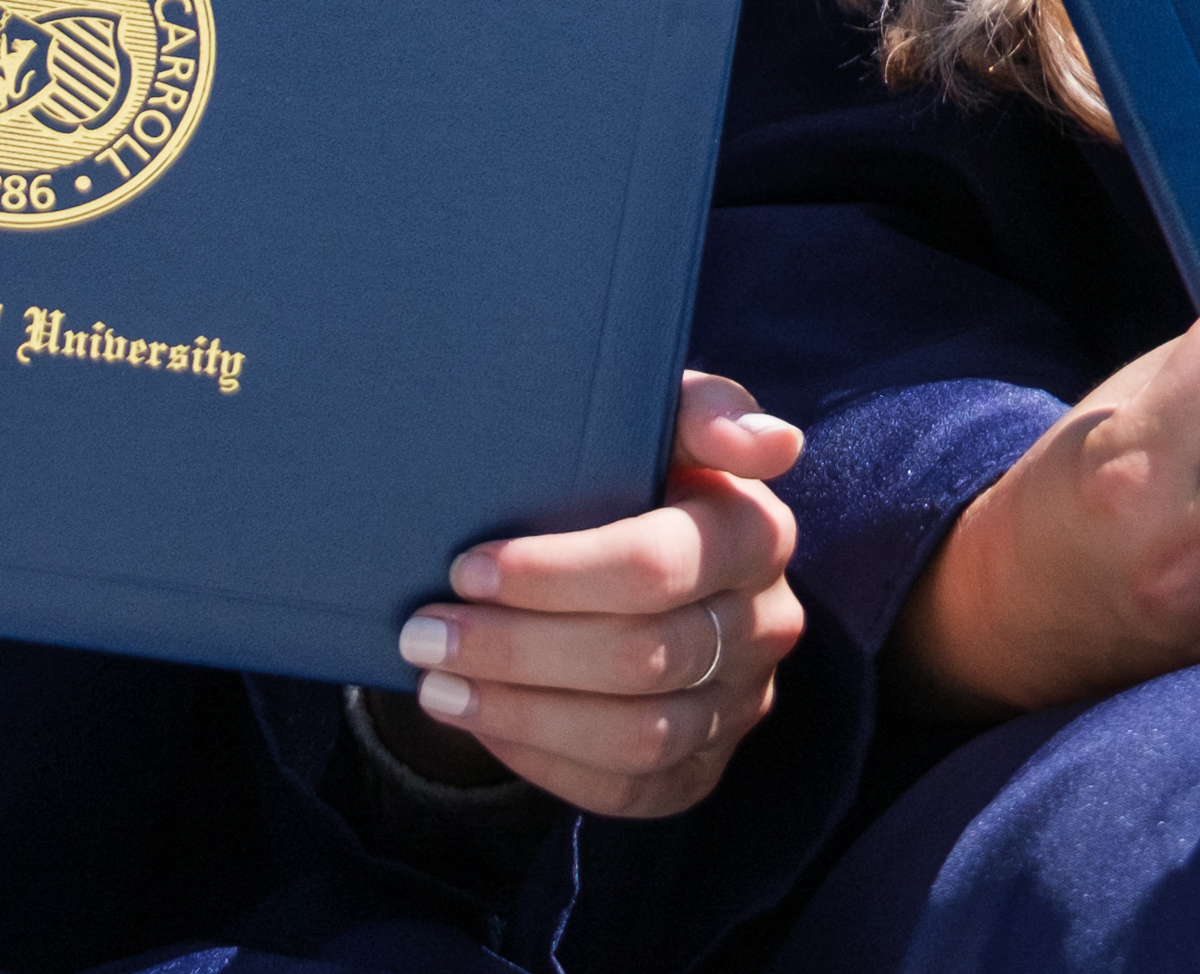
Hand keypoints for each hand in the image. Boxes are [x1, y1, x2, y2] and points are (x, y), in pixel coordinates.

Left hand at [385, 373, 807, 816]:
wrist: (634, 561)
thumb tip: (774, 446)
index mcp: (759, 534)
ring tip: (438, 687)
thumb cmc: (637, 478)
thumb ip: (707, 409)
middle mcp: (767, 625)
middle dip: (518, 649)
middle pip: (644, 656)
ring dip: (523, 713)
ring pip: (638, 735)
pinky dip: (546, 761)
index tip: (468, 568)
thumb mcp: (660, 422)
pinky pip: (628, 789)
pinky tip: (486, 724)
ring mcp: (740, 705)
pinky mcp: (704, 769)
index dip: (555, 575)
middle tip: (425, 635)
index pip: (661, 566)